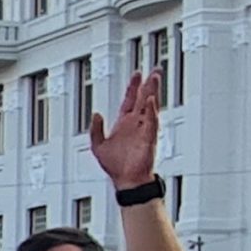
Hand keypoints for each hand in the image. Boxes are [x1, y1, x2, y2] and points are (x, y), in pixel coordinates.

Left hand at [90, 70, 161, 187]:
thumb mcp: (98, 145)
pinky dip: (152, 112)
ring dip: (152, 93)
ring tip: (155, 79)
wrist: (126, 181)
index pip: (130, 100)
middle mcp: (135, 124)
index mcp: (124, 124)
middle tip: (154, 70)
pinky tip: (152, 101)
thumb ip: (95, 129)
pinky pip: (152, 122)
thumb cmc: (116, 166)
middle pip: (143, 99)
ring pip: (150, 107)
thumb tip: (96, 114)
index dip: (133, 87)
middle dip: (148, 84)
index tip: (137, 74)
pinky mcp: (149, 138)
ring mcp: (144, 130)